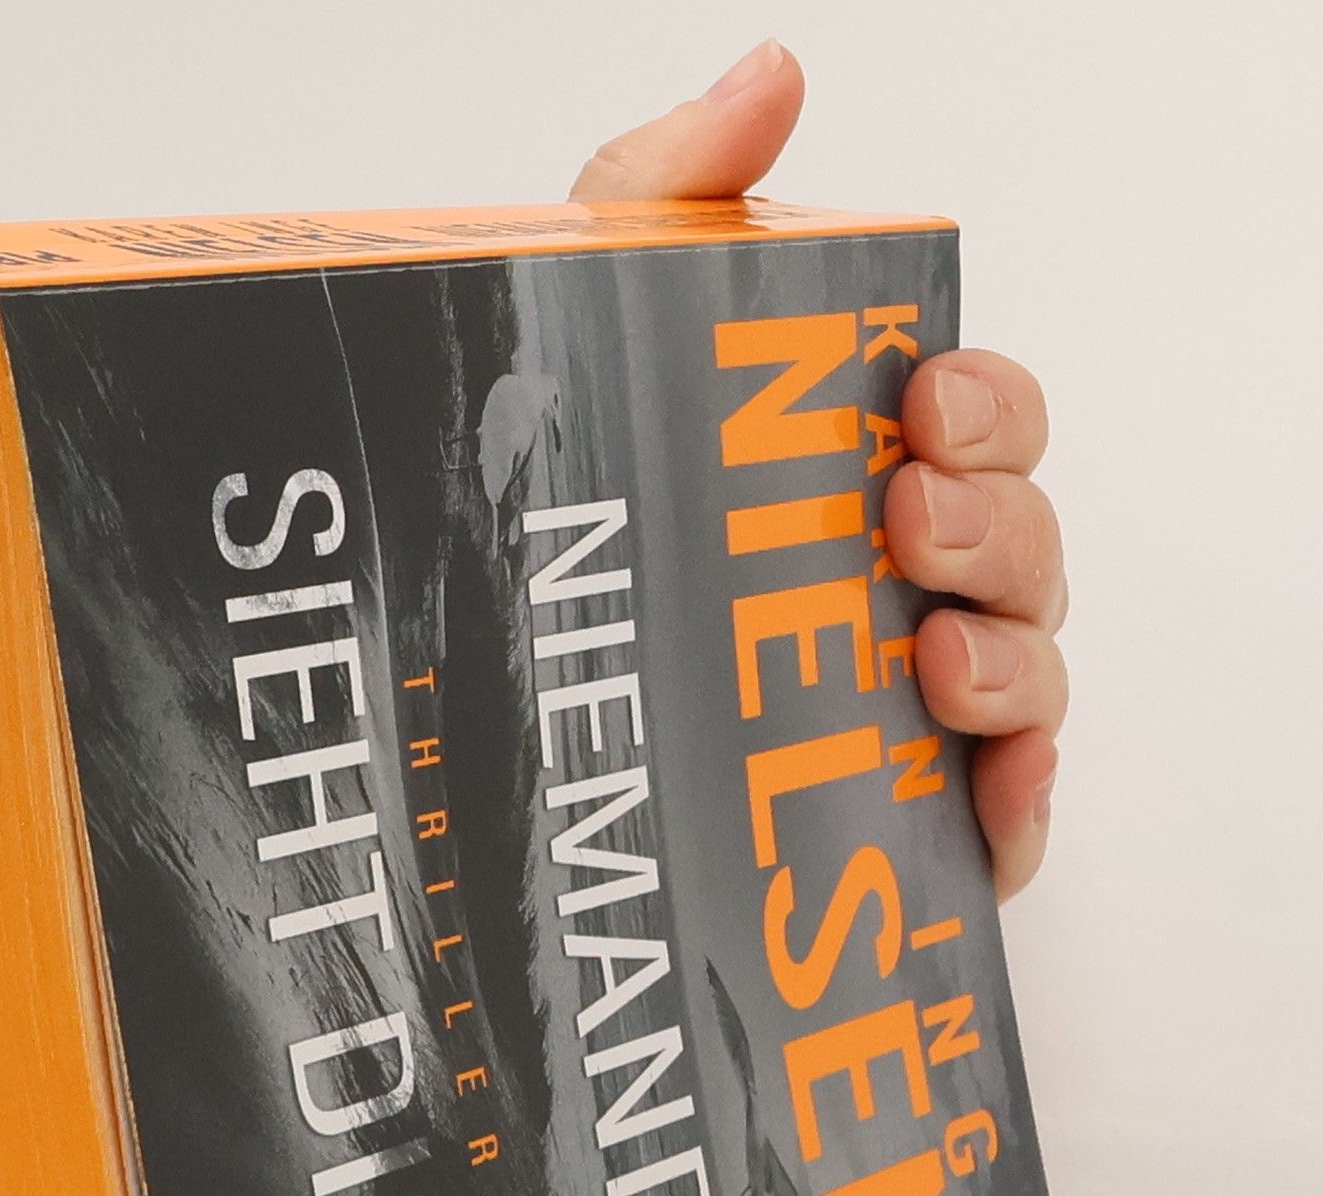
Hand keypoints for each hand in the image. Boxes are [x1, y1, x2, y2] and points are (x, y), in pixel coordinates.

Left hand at [573, 41, 1067, 899]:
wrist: (468, 710)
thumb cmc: (571, 509)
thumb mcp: (595, 333)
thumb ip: (672, 196)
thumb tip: (774, 76)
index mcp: (861, 477)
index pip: (983, 430)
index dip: (987, 408)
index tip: (925, 402)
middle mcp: (903, 586)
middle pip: (1020, 547)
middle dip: (994, 522)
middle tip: (908, 514)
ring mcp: (903, 710)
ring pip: (1022, 675)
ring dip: (1008, 658)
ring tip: (934, 653)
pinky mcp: (893, 826)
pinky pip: (991, 822)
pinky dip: (1013, 802)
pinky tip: (989, 780)